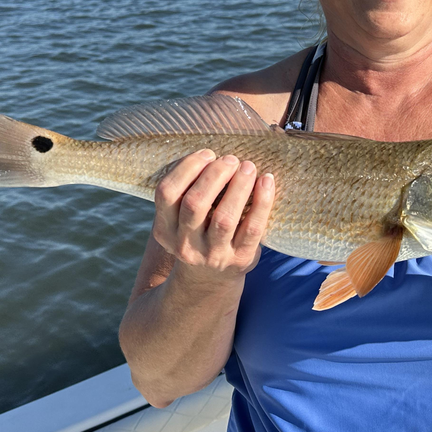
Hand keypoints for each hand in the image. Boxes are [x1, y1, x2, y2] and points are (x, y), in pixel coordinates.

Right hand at [152, 149, 274, 282]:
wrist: (209, 280)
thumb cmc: (197, 234)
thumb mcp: (179, 220)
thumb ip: (186, 191)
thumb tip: (211, 152)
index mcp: (165, 229)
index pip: (166, 193)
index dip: (186, 168)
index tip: (207, 154)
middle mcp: (185, 244)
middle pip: (195, 204)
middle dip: (214, 175)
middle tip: (231, 159)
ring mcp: (213, 255)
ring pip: (225, 218)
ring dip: (238, 186)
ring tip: (248, 166)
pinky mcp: (240, 259)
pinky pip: (253, 228)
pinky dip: (262, 202)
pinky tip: (266, 181)